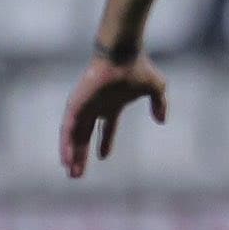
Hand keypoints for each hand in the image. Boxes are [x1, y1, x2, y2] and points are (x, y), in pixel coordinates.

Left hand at [61, 51, 167, 177]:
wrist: (122, 55)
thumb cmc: (138, 68)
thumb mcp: (156, 88)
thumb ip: (159, 104)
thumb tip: (162, 121)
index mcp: (112, 105)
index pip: (106, 127)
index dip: (105, 142)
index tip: (103, 158)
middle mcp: (96, 108)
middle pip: (85, 137)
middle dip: (82, 156)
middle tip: (77, 174)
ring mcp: (84, 107)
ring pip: (74, 136)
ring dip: (72, 155)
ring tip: (71, 172)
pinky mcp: (76, 106)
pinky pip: (68, 129)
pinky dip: (66, 144)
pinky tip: (66, 159)